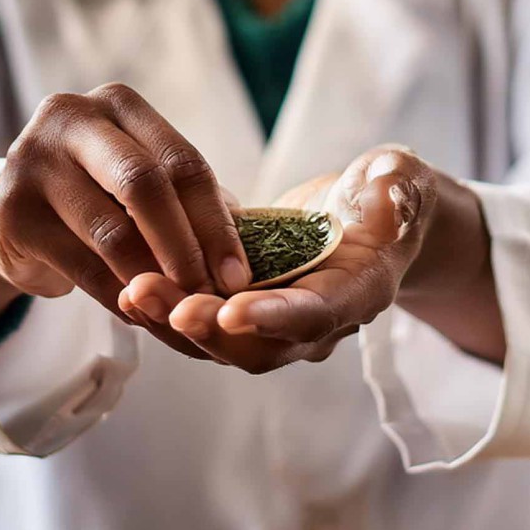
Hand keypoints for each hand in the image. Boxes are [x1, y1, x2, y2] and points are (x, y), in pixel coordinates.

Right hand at [0, 84, 249, 357]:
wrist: (14, 214)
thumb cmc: (99, 195)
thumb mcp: (144, 181)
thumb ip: (191, 202)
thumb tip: (250, 253)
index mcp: (119, 104)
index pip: (182, 161)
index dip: (216, 222)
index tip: (239, 275)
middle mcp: (71, 118)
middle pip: (144, 184)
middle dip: (185, 247)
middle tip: (210, 295)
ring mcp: (32, 161)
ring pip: (110, 231)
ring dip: (153, 280)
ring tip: (179, 311)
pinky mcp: (12, 212)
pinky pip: (79, 265)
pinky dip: (116, 295)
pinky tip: (139, 314)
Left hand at [119, 145, 451, 372]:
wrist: (370, 218)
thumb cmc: (389, 195)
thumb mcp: (400, 183)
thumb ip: (397, 193)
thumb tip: (390, 197)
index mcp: (358, 293)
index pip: (316, 315)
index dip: (275, 318)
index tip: (231, 312)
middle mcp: (315, 323)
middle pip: (256, 346)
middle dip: (203, 327)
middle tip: (153, 296)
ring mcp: (277, 323)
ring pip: (220, 341)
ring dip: (173, 321)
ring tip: (132, 291)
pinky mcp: (246, 308)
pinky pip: (204, 322)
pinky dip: (168, 309)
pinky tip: (128, 285)